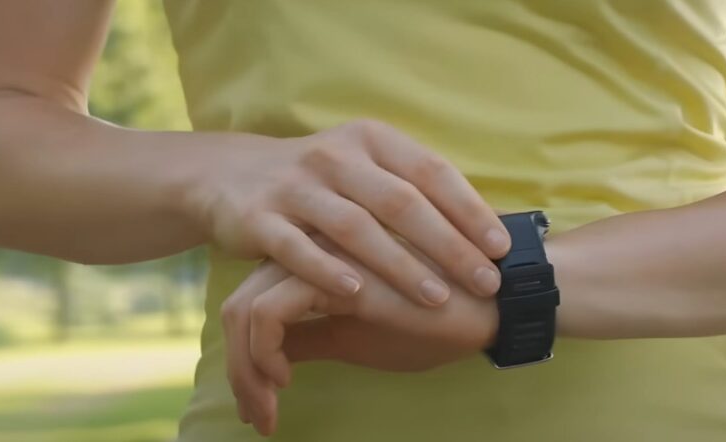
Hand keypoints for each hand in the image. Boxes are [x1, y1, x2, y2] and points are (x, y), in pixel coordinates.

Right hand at [187, 119, 508, 304]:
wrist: (231, 175)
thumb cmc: (319, 181)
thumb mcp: (363, 165)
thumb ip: (410, 186)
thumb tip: (479, 224)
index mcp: (369, 140)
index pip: (430, 171)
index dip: (469, 209)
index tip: (502, 248)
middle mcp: (334, 156)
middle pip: (401, 202)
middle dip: (448, 244)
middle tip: (486, 281)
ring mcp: (295, 186)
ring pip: (355, 227)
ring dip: (400, 264)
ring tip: (436, 297)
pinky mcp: (259, 218)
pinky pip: (297, 248)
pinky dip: (327, 270)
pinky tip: (358, 294)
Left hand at [221, 243, 497, 434]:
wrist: (486, 306)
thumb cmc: (427, 322)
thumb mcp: (353, 337)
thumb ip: (309, 338)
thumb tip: (271, 361)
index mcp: (313, 266)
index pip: (253, 303)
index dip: (245, 356)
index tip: (261, 400)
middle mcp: (309, 254)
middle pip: (240, 305)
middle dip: (239, 369)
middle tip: (257, 414)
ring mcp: (319, 261)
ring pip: (244, 310)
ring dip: (246, 370)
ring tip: (266, 409)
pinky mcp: (333, 275)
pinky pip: (268, 313)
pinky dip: (263, 353)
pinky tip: (287, 380)